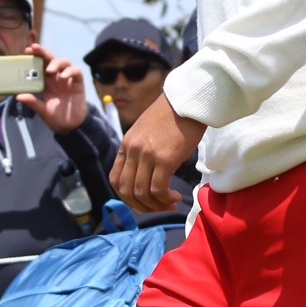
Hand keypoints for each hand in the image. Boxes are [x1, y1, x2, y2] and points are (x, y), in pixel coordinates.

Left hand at [16, 44, 87, 133]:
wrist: (71, 126)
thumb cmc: (55, 117)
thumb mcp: (42, 110)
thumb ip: (32, 102)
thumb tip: (18, 96)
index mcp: (45, 82)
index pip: (39, 65)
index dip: (34, 57)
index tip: (27, 50)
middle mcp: (56, 77)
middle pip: (50, 59)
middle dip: (43, 52)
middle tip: (35, 49)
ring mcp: (67, 79)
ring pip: (64, 62)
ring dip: (56, 63)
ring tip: (49, 70)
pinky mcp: (78, 82)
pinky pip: (76, 71)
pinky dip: (70, 71)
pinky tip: (64, 76)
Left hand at [111, 93, 203, 212]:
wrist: (189, 99)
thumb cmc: (174, 113)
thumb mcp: (147, 130)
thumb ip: (142, 148)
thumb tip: (148, 171)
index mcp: (126, 144)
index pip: (116, 179)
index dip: (127, 196)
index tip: (144, 200)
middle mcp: (132, 151)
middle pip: (126, 190)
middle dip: (141, 205)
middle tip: (158, 207)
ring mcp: (146, 155)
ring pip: (141, 193)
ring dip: (155, 205)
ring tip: (170, 203)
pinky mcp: (164, 159)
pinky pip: (158, 189)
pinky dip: (165, 199)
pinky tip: (175, 197)